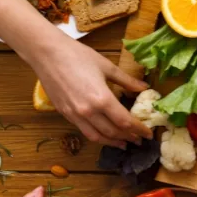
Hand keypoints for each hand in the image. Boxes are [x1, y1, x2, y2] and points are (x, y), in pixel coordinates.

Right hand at [30, 37, 151, 147]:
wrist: (47, 53)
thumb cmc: (78, 56)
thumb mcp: (107, 66)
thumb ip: (127, 81)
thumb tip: (144, 88)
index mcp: (102, 98)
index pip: (125, 121)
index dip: (139, 129)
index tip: (149, 133)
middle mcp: (88, 111)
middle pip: (113, 132)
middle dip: (128, 137)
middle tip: (139, 139)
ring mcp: (74, 114)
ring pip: (97, 136)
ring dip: (112, 142)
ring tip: (123, 143)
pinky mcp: (64, 114)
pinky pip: (84, 131)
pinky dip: (97, 136)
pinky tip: (103, 135)